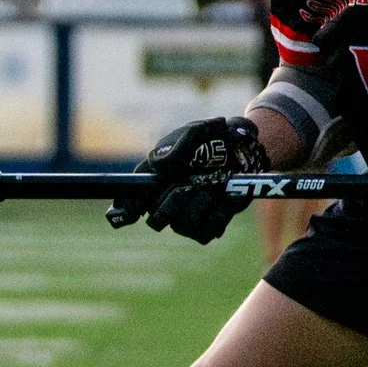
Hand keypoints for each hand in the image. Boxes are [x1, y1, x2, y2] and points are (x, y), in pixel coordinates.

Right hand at [105, 116, 268, 244]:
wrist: (242, 152)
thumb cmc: (212, 139)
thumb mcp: (195, 133)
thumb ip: (176, 147)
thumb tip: (162, 167)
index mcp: (152, 177)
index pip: (129, 198)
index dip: (125, 209)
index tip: (131, 214)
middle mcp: (163, 200)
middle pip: (157, 217)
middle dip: (176, 199)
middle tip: (191, 181)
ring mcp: (183, 216)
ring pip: (181, 225)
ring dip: (200, 203)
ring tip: (212, 186)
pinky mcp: (204, 228)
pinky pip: (204, 232)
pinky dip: (216, 214)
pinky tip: (222, 199)